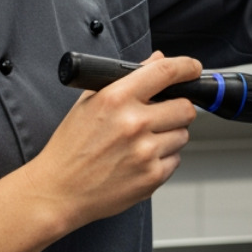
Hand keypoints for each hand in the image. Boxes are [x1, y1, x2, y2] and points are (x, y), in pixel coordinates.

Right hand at [26, 51, 200, 231]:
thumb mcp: (89, 102)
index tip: (193, 69)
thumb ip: (125, 78)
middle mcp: (133, 123)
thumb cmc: (70, 147)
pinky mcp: (152, 177)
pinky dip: (163, 159)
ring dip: (170, 136)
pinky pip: (176, 159)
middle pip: (185, 107)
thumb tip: (156, 60)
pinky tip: (139, 160)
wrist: (58, 191)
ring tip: (142, 142)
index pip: (166, 72)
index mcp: (116, 98)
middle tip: (160, 116)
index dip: (187, 67)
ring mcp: (145, 152)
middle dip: (177, 109)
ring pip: (183, 134)